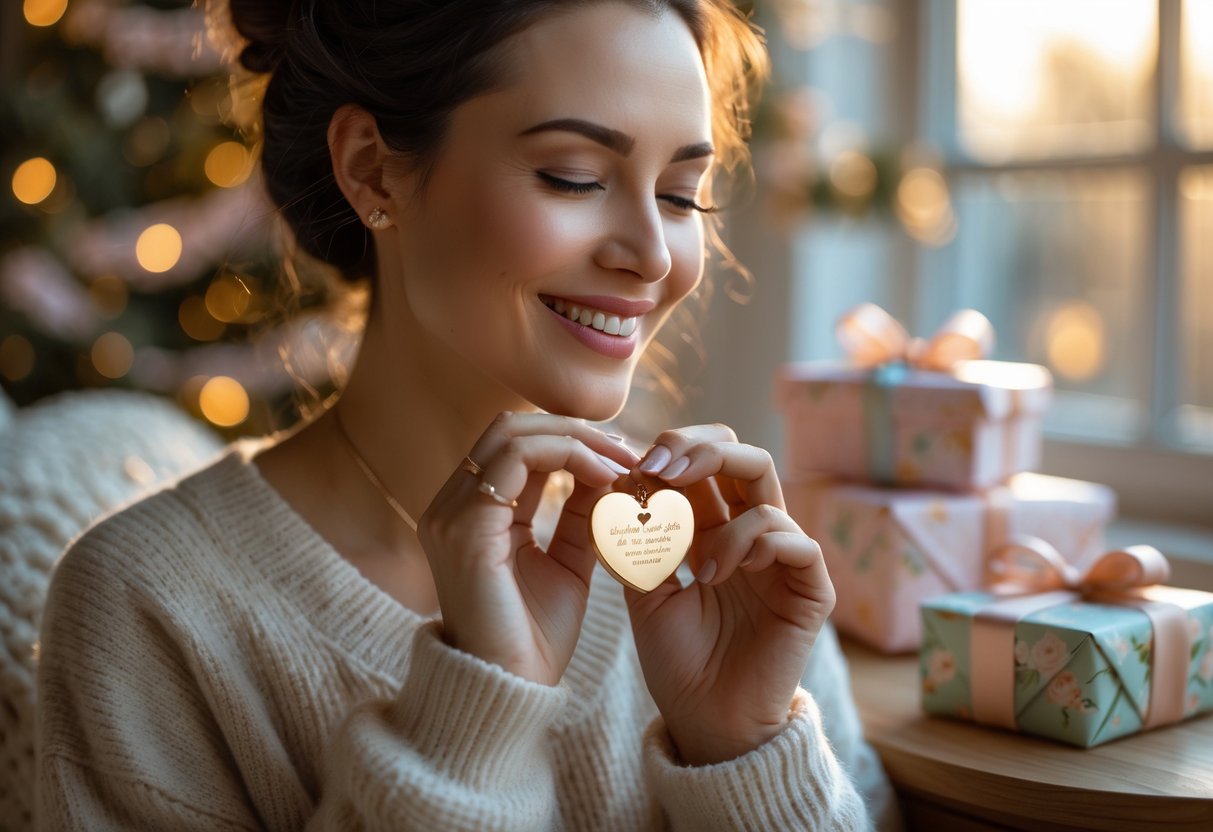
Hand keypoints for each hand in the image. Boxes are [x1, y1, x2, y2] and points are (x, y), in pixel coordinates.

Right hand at [418, 412, 637, 684]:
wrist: (509, 692)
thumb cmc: (534, 639)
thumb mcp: (567, 563)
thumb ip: (581, 515)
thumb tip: (609, 469)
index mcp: (470, 513)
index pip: (515, 445)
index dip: (571, 439)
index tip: (623, 455)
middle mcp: (451, 505)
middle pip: (511, 426)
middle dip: (576, 429)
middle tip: (628, 448)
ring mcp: (452, 513)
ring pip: (514, 433)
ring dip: (577, 439)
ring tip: (623, 460)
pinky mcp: (466, 526)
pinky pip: (518, 459)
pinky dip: (569, 457)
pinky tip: (606, 477)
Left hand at [625, 424, 834, 764]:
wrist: (705, 720)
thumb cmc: (678, 661)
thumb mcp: (643, 592)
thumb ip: (637, 541)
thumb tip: (621, 482)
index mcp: (713, 527)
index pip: (705, 461)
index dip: (674, 450)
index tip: (635, 467)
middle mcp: (750, 533)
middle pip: (742, 456)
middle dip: (699, 450)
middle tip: (662, 469)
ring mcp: (783, 557)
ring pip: (768, 488)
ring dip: (721, 518)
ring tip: (698, 568)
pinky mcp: (810, 589)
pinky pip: (797, 542)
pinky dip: (758, 544)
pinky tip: (724, 575)